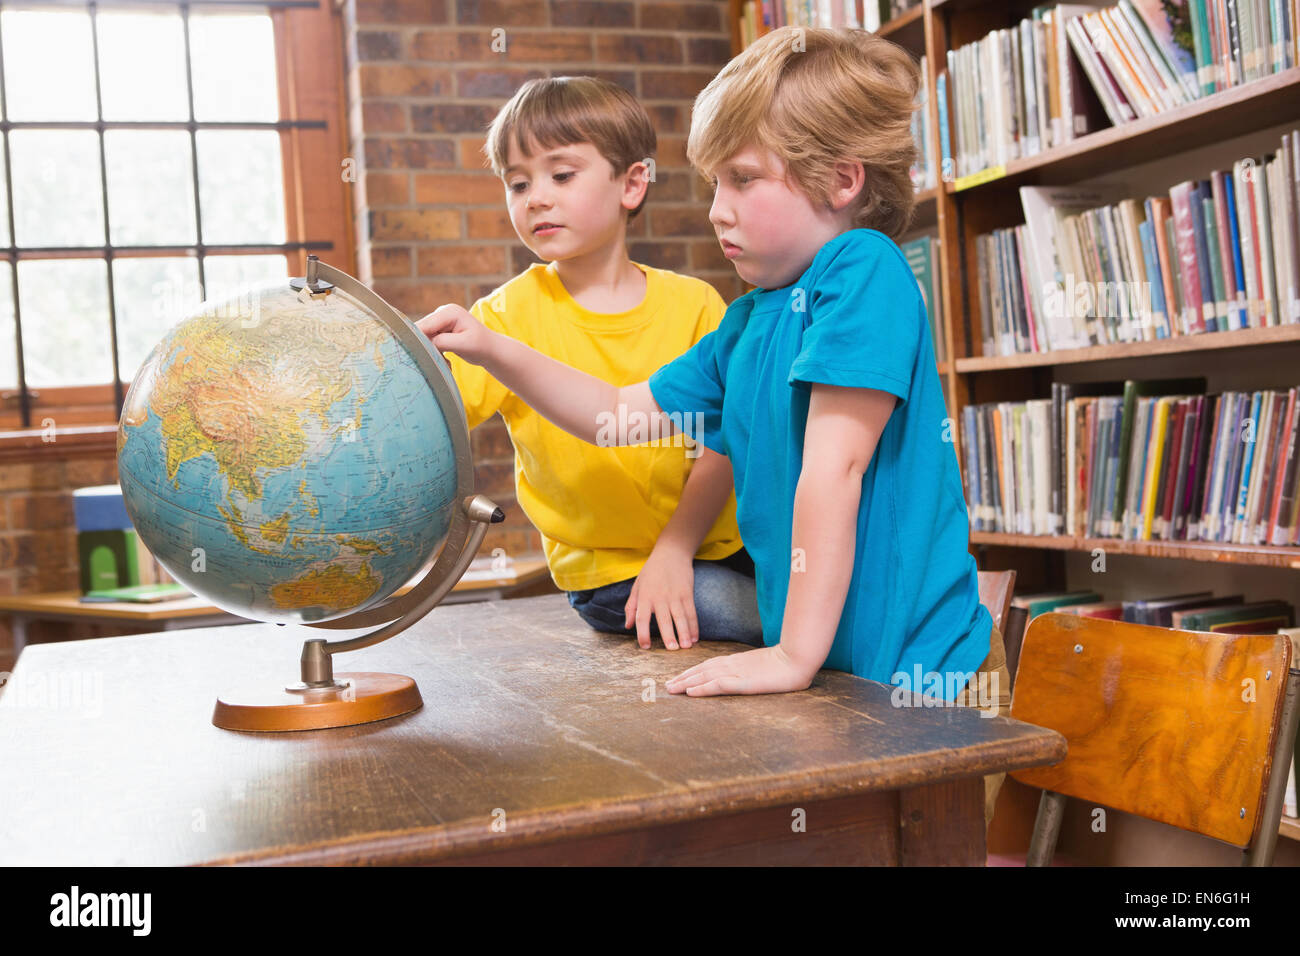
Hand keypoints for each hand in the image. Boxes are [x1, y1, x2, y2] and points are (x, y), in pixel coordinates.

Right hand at [416, 304, 492, 364]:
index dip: (417, 339)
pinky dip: (435, 352)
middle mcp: (442, 312)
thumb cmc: (481, 346)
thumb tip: (424, 343)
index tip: (418, 355)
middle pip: (421, 330)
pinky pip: (428, 342)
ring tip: (447, 360)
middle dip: (426, 346)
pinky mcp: (439, 330)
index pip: (424, 325)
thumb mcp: (464, 344)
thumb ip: (443, 342)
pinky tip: (446, 358)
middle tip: (440, 359)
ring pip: (424, 338)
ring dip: (432, 351)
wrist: (490, 350)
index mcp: (448, 312)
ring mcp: (440, 321)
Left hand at [625, 548, 696, 649]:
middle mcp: (660, 597)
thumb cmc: (651, 571)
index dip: (642, 633)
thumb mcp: (637, 586)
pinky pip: (691, 612)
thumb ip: (631, 606)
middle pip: (664, 619)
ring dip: (684, 632)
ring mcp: (675, 595)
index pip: (641, 618)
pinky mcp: (687, 593)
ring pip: (680, 617)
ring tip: (686, 646)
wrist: (671, 553)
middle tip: (672, 649)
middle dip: (669, 635)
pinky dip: (694, 626)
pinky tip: (694, 637)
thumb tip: (627, 626)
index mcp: (645, 597)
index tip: (645, 646)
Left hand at [665, 644, 816, 696]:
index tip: (679, 678)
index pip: (709, 665)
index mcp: (737, 661)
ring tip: (671, 689)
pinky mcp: (744, 682)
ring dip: (686, 683)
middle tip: (667, 685)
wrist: (798, 658)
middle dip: (683, 678)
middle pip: (702, 670)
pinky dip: (702, 688)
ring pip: (705, 677)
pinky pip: (718, 685)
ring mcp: (737, 673)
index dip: (692, 672)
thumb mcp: (765, 666)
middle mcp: (733, 665)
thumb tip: (745, 674)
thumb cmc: (787, 662)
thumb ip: (752, 669)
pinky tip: (690, 692)